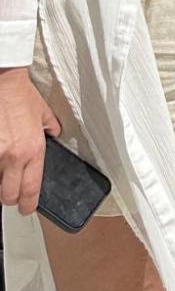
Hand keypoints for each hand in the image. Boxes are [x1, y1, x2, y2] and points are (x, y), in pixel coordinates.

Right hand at [0, 71, 60, 215]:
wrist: (3, 82)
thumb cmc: (21, 95)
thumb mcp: (44, 113)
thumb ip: (50, 128)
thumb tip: (54, 135)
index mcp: (33, 150)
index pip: (32, 188)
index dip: (29, 204)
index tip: (28, 209)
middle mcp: (14, 156)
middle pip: (9, 194)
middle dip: (11, 198)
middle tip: (12, 194)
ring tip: (3, 175)